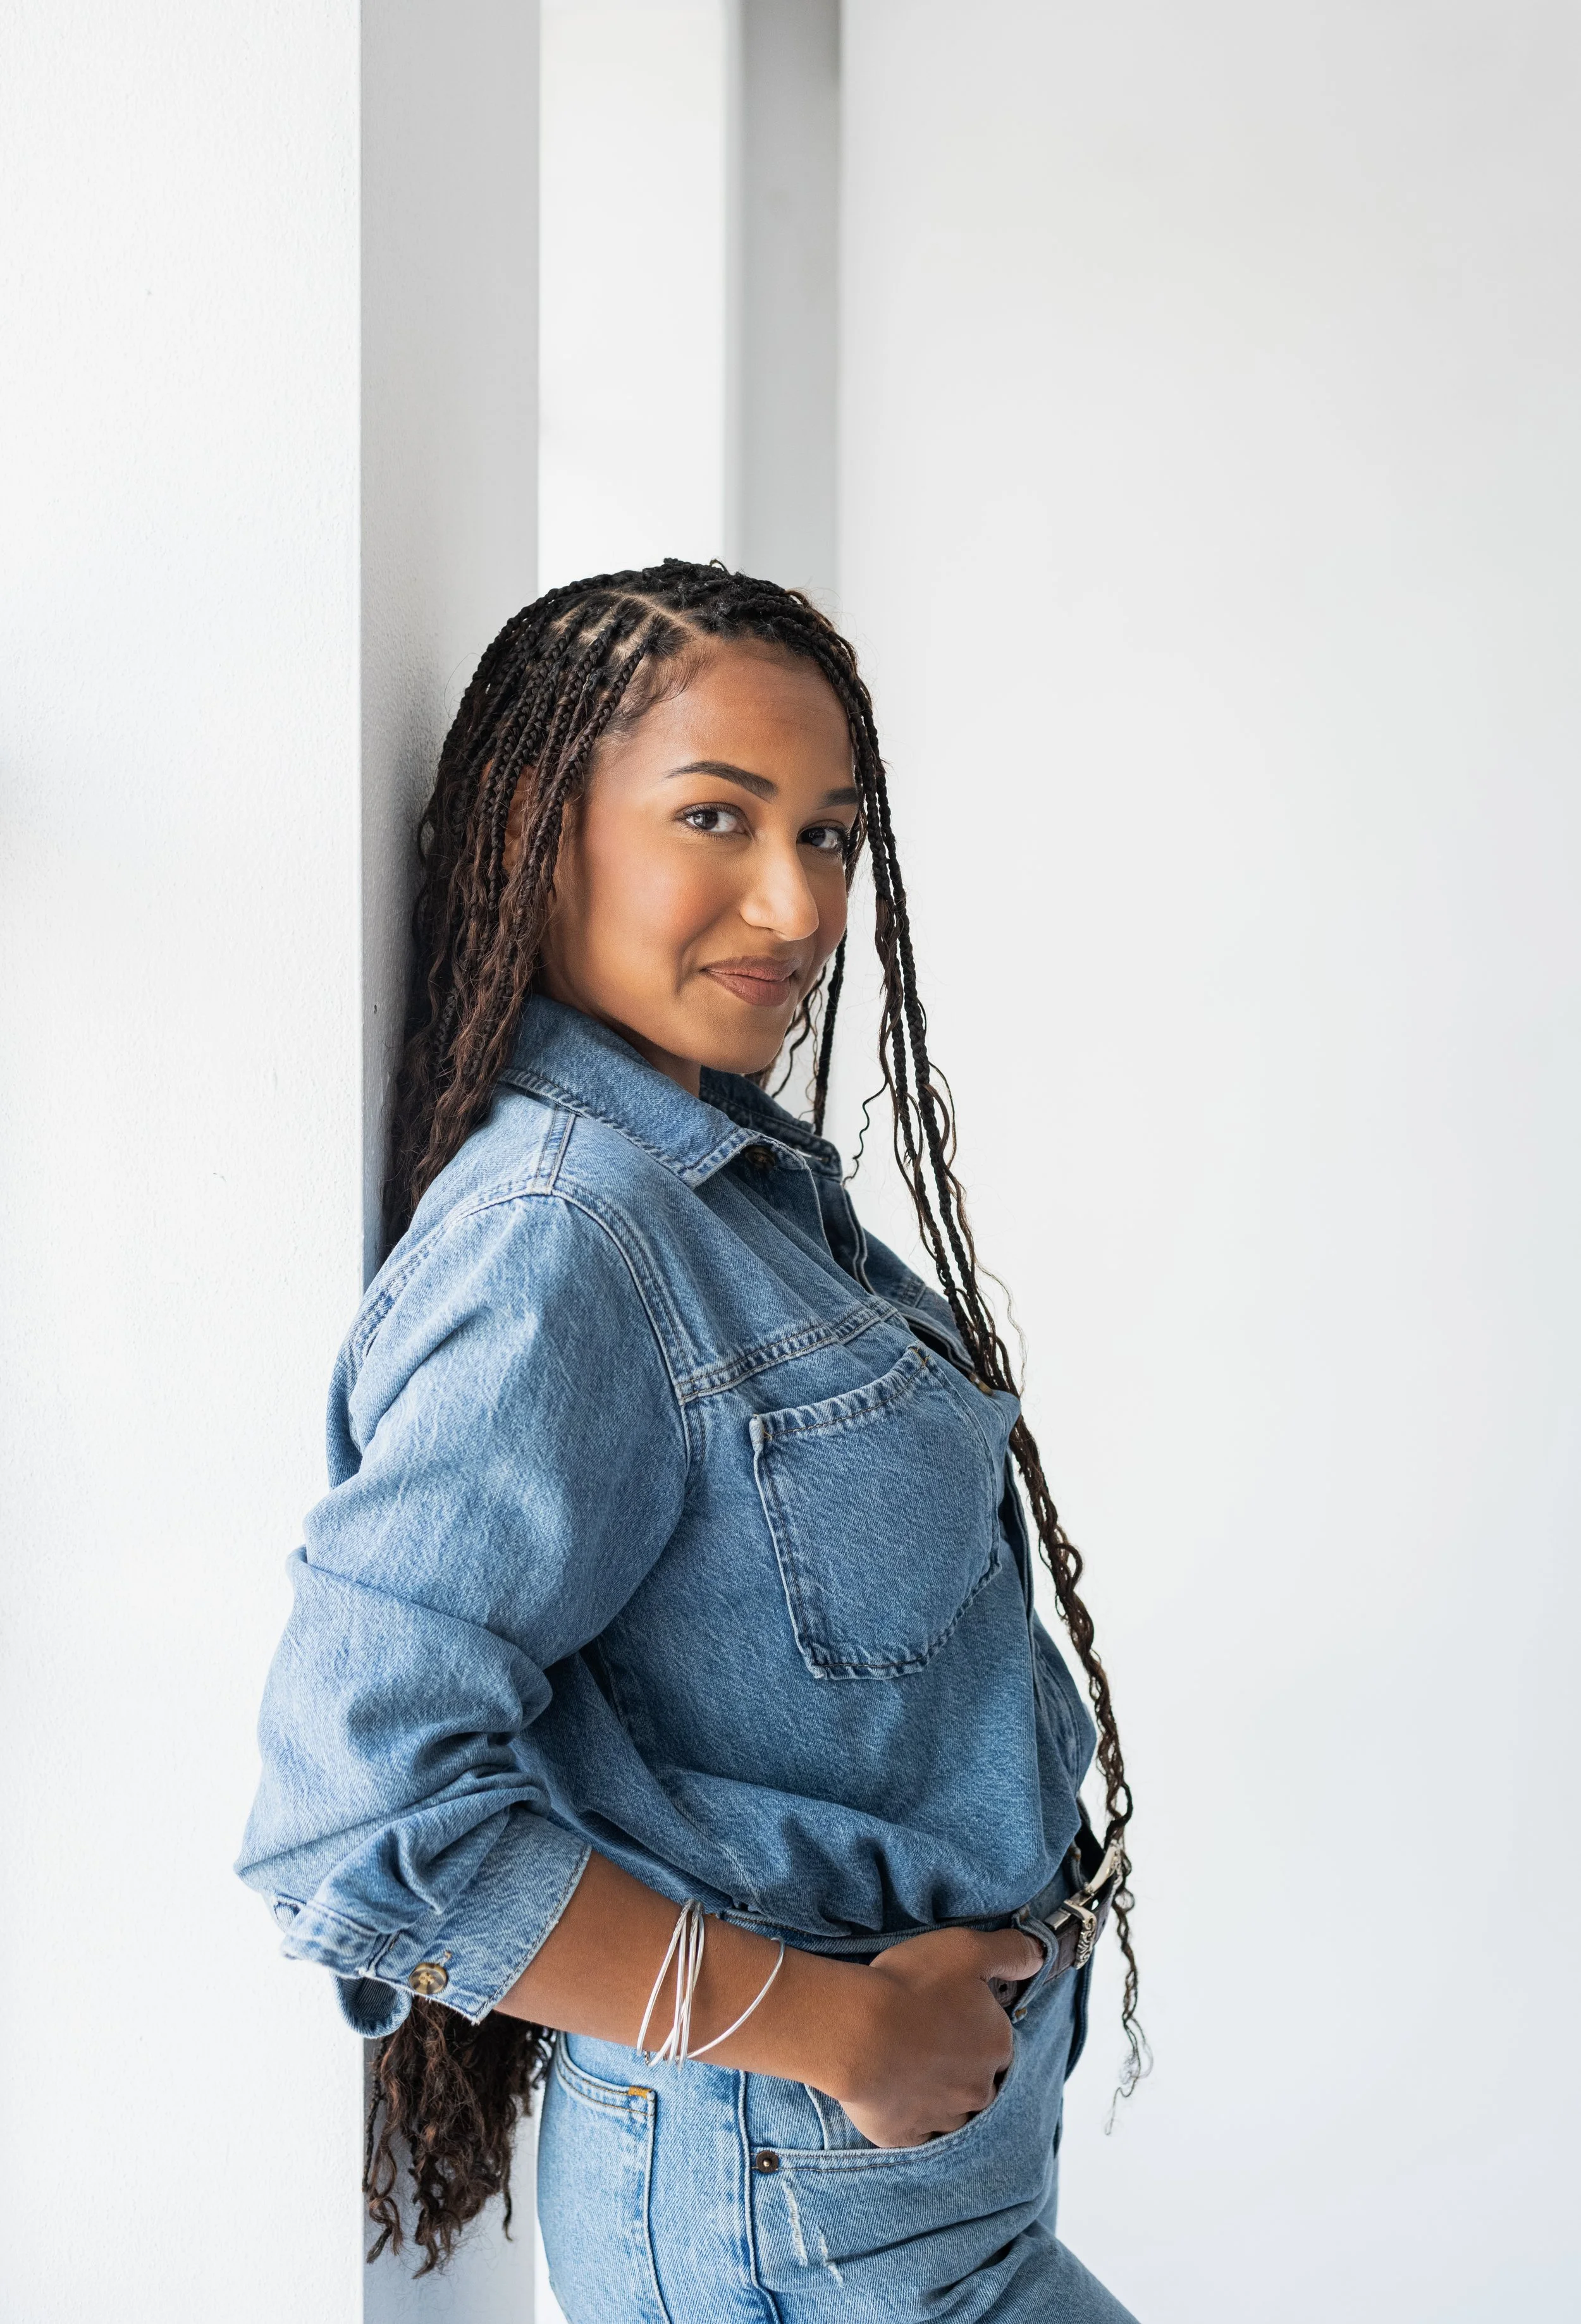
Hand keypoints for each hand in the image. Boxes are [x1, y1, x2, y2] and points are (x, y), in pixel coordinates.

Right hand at [827, 1925, 1045, 2148]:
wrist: (856, 2031)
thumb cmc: (910, 1986)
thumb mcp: (965, 1948)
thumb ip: (1010, 1951)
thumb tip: (1039, 1956)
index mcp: (996, 2045)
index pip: (999, 2044)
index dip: (976, 2030)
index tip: (951, 2016)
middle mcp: (978, 2089)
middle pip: (979, 2083)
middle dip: (962, 2069)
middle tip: (929, 2043)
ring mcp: (942, 2118)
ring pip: (951, 2114)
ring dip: (939, 2097)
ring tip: (910, 2070)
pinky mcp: (905, 2137)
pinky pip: (916, 2136)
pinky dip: (910, 2120)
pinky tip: (896, 2099)